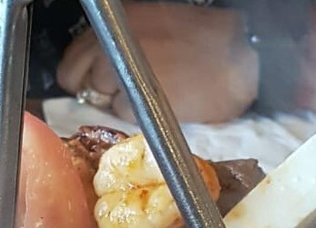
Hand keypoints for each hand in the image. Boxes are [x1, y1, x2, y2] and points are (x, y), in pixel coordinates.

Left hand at [57, 3, 257, 123]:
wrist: (244, 58)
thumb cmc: (209, 41)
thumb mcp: (160, 26)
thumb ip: (125, 43)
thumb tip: (102, 70)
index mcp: (119, 23)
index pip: (71, 59)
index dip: (82, 76)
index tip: (96, 84)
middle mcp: (112, 43)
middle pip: (79, 81)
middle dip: (98, 90)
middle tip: (126, 92)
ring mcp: (122, 72)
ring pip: (102, 99)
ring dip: (121, 103)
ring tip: (155, 94)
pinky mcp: (138, 100)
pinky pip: (125, 115)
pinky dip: (140, 117)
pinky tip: (165, 103)